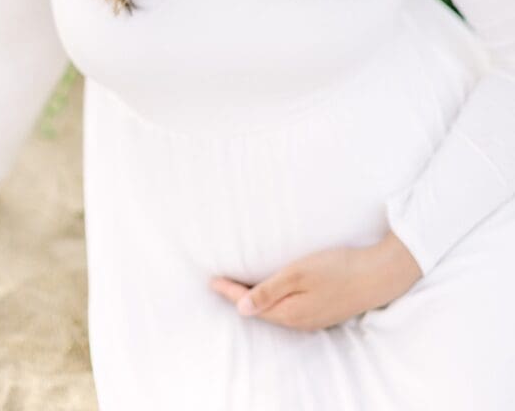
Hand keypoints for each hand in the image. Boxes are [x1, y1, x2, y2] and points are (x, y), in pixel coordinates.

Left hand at [209, 231, 422, 331]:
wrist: (379, 275)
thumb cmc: (338, 268)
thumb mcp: (298, 274)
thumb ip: (269, 291)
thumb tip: (240, 309)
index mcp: (290, 312)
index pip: (251, 303)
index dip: (229, 291)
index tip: (211, 281)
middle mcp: (300, 321)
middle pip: (262, 310)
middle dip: (240, 298)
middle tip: (220, 284)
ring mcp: (314, 318)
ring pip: (276, 311)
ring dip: (258, 299)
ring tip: (241, 287)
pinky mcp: (324, 311)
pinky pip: (291, 309)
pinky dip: (276, 300)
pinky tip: (275, 292)